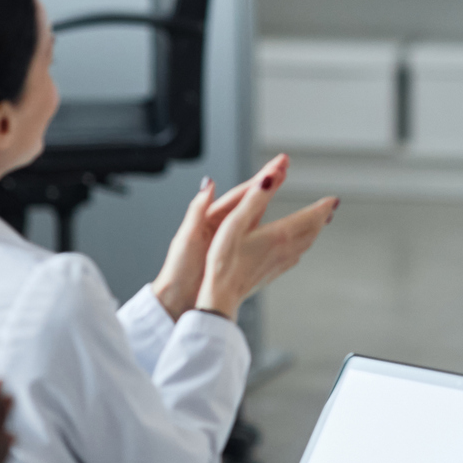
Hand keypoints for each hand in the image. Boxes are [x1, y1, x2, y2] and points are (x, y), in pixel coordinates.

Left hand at [151, 161, 271, 318]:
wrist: (177, 298)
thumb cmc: (178, 270)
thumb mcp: (186, 237)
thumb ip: (197, 209)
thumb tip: (207, 183)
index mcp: (211, 217)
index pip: (241, 193)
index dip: (260, 178)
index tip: (277, 165)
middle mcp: (222, 224)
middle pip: (250, 198)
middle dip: (268, 180)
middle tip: (285, 163)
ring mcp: (229, 239)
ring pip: (255, 213)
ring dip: (270, 198)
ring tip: (284, 183)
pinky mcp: (233, 254)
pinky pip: (255, 235)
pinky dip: (269, 225)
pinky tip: (278, 222)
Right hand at [198, 159, 337, 318]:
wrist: (221, 295)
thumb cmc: (224, 260)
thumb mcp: (235, 222)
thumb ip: (253, 198)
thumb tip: (269, 179)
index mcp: (279, 234)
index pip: (311, 217)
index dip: (324, 206)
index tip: (333, 199)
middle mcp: (285, 249)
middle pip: (312, 230)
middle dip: (322, 217)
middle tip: (330, 208)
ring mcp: (280, 262)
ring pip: (306, 243)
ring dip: (315, 231)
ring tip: (318, 223)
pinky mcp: (273, 272)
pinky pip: (295, 255)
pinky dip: (302, 245)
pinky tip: (297, 247)